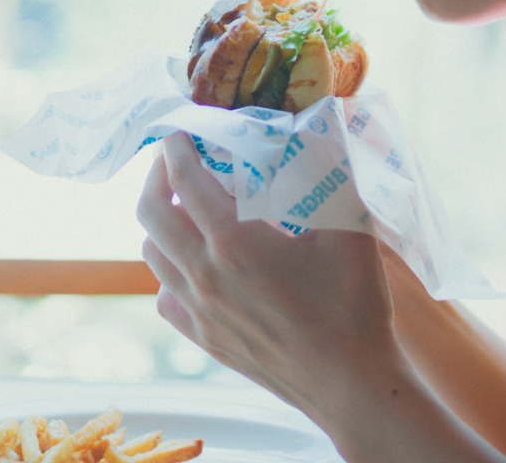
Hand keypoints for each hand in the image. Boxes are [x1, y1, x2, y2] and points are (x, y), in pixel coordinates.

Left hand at [136, 132, 398, 418]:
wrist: (350, 383)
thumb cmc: (354, 302)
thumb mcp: (350, 225)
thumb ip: (333, 170)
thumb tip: (327, 122)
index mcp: (236, 242)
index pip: (185, 180)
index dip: (176, 148)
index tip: (179, 129)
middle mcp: (206, 275)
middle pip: (151, 213)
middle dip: (156, 177)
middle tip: (175, 160)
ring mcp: (200, 312)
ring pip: (152, 254)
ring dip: (161, 220)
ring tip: (186, 204)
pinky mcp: (204, 339)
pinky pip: (165, 294)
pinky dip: (170, 268)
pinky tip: (198, 261)